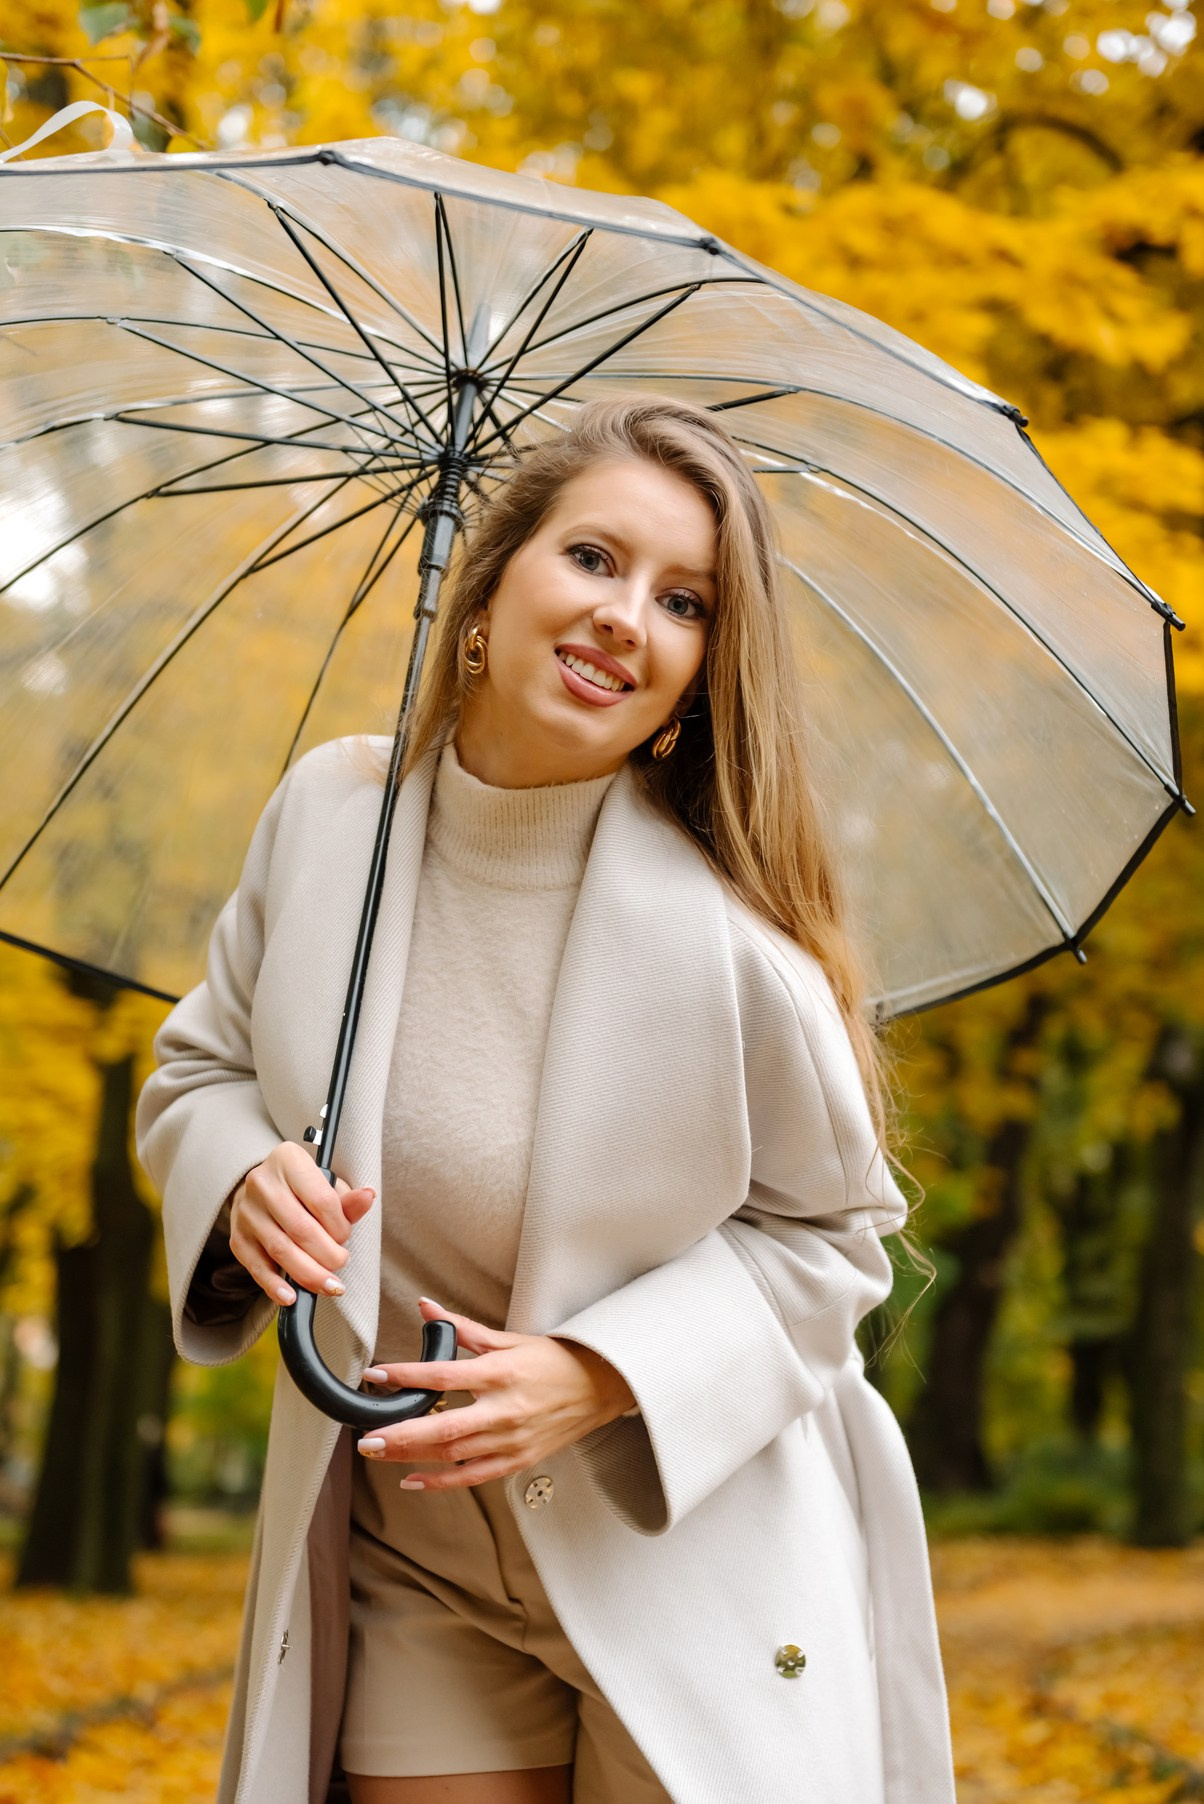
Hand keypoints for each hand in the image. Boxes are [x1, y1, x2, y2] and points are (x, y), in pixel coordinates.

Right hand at [228, 1141, 374, 1304]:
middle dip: (327, 1255)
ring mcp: (247, 1211)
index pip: (321, 1200)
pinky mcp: (238, 1237)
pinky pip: (256, 1266)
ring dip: (308, 1274)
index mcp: (289, 1161)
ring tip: (329, 1286)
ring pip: (280, 1249)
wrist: (263, 1187)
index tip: (345, 1237)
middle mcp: (262, 1183)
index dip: (339, 1226)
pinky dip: (275, 1285)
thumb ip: (348, 1199)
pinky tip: (291, 1297)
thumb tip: (368, 1197)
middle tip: (340, 1264)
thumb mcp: (327, 1184)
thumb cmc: (302, 1186)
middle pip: (300, 1229)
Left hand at [355, 1298, 636, 1488]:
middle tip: (367, 1438)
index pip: (444, 1375)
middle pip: (444, 1427)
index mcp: (500, 1373)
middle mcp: (504, 1410)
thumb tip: (428, 1309)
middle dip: (400, 1435)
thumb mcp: (510, 1339)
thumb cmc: (554, 1361)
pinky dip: (440, 1482)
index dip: (407, 1376)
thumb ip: (464, 1328)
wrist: (599, 1386)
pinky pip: (472, 1476)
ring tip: (378, 1453)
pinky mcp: (517, 1460)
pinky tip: (413, 1479)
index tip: (377, 1376)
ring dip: (411, 1456)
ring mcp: (511, 1439)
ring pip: (452, 1455)